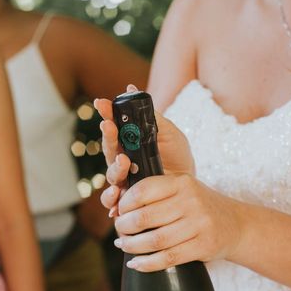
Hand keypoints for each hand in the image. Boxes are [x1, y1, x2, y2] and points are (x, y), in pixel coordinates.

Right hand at [93, 85, 194, 217]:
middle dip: (108, 136)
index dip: (106, 114)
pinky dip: (112, 200)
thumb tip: (131, 89)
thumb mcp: (168, 132)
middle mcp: (122, 160)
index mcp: (129, 142)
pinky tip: (116, 196)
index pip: (113, 126)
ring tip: (124, 161)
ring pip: (111, 174)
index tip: (101, 103)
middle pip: (109, 148)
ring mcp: (124, 180)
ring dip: (115, 167)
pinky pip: (114, 201)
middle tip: (109, 126)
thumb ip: (150, 116)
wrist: (189, 185)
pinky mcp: (128, 199)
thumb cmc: (177, 156)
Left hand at [112, 173, 242, 271]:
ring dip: (132, 247)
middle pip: (144, 217)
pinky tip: (136, 263)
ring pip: (154, 240)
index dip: (124, 204)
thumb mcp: (182, 190)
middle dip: (124, 227)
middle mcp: (191, 201)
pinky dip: (147, 264)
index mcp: (182, 182)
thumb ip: (155, 193)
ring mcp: (199, 224)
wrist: (235, 224)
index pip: (143, 191)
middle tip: (119, 232)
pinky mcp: (203, 246)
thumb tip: (115, 207)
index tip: (118, 212)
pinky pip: (168, 258)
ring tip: (124, 246)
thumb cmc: (199, 206)